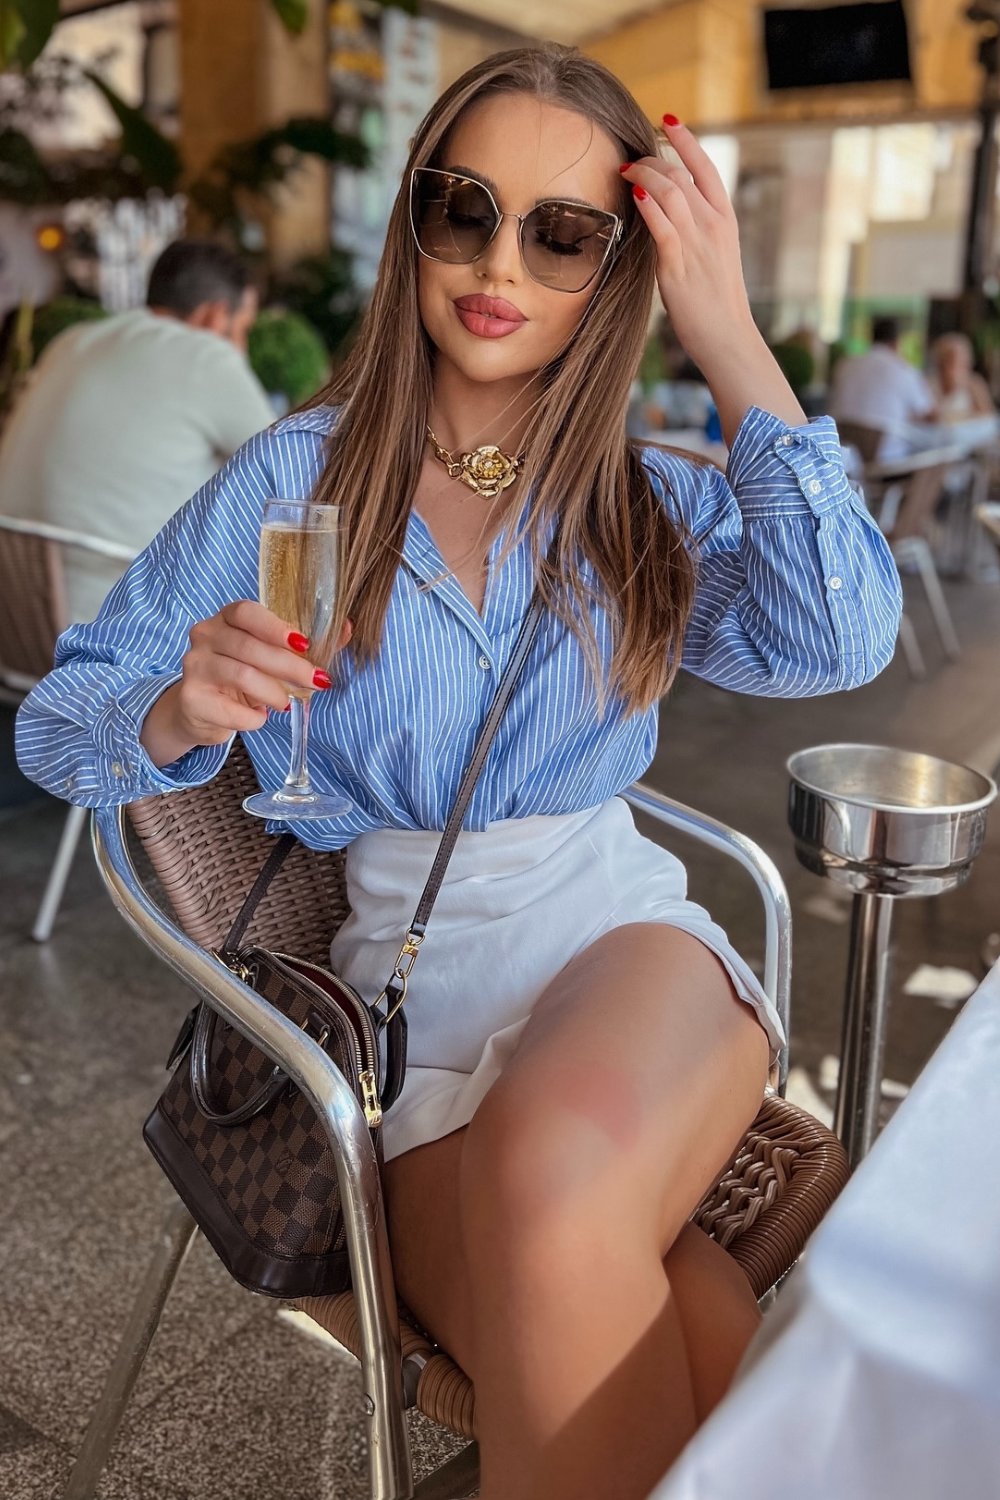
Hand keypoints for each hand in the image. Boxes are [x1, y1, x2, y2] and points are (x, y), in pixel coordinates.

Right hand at [140, 601, 352, 766]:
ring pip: (241, 675)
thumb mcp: (270, 658)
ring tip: (285, 703)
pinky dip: (252, 717)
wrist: (201, 710)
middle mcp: (205, 636)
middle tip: (317, 681)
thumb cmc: (242, 677)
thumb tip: (347, 627)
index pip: (245, 612)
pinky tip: (260, 718)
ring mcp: (194, 666)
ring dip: (272, 692)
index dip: (274, 626)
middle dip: (289, 666)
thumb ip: (305, 644)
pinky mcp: (192, 698)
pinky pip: (230, 709)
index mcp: (226, 619)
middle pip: (249, 647)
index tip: (304, 644)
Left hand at [622, 119, 753, 370]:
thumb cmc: (716, 301)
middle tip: (631, 162)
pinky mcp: (678, 265)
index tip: (667, 121)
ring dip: (643, 177)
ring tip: (625, 173)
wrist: (727, 335)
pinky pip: (662, 226)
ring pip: (669, 193)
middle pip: (680, 175)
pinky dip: (648, 206)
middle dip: (651, 161)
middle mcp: (713, 225)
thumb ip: (694, 230)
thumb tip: (666, 212)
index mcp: (725, 219)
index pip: (705, 167)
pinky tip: (635, 195)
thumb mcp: (712, 255)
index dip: (686, 141)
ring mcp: (697, 244)